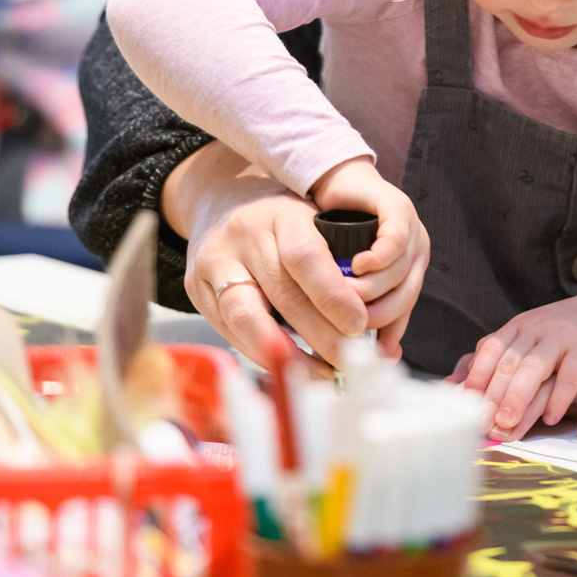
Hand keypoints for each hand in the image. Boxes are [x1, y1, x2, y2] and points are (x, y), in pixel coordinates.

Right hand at [166, 144, 425, 371]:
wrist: (220, 202)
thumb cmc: (281, 221)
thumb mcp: (314, 222)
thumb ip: (342, 262)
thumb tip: (379, 323)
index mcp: (282, 215)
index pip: (306, 257)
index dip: (333, 296)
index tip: (358, 325)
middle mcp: (244, 235)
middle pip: (282, 295)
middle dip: (321, 336)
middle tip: (350, 362)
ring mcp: (214, 263)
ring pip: (248, 318)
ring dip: (288, 354)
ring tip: (320, 374)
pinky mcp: (197, 289)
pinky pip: (231, 331)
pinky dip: (262, 353)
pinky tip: (289, 367)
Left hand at [458, 285, 576, 439]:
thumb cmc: (567, 336)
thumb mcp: (530, 342)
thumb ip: (497, 362)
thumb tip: (453, 386)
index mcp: (519, 327)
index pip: (489, 349)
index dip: (475, 377)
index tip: (463, 405)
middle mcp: (537, 327)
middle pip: (508, 361)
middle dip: (493, 396)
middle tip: (482, 425)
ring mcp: (563, 335)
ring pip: (534, 367)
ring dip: (519, 398)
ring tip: (509, 425)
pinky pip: (571, 373)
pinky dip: (560, 397)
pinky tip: (552, 418)